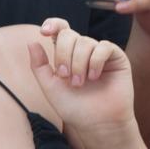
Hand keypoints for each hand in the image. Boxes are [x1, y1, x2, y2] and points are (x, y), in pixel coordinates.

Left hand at [31, 19, 135, 133]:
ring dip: (78, 63)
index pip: (60, 29)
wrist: (97, 124)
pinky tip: (94, 76)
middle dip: (63, 55)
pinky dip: (95, 60)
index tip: (44, 32)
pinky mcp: (116, 58)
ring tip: (79, 83)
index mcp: (66, 54)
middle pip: (69, 34)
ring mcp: (99, 53)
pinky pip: (104, 47)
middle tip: (65, 76)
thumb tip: (32, 42)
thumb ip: (39, 66)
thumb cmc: (74, 107)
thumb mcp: (50, 86)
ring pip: (85, 42)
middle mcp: (82, 50)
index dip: (52, 24)